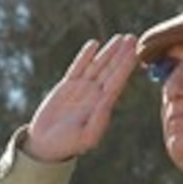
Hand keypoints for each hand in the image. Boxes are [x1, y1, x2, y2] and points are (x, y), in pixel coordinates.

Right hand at [23, 34, 137, 162]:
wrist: (46, 145)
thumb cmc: (68, 145)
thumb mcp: (86, 138)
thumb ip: (98, 122)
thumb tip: (107, 103)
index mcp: (103, 106)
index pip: (117, 82)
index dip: (126, 66)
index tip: (136, 52)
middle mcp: (95, 95)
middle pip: (111, 70)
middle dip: (122, 54)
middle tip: (133, 38)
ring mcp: (82, 89)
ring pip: (97, 65)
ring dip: (109, 51)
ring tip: (121, 37)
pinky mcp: (67, 86)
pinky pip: (78, 67)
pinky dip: (85, 56)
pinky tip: (94, 44)